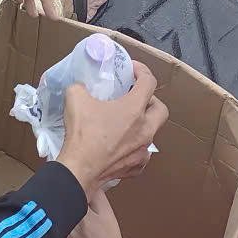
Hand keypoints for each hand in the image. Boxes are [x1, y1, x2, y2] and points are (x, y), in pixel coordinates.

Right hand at [58, 62, 167, 200]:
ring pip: (152, 132)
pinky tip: (122, 144)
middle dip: (150, 99)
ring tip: (125, 121)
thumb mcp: (76, 96)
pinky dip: (136, 145)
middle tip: (133, 96)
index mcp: (134, 109)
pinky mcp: (136, 167)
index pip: (149, 82)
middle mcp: (145, 129)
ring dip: (143, 123)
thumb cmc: (82, 132)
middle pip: (161, 109)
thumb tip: (83, 87)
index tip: (131, 69)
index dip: (142, 71)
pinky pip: (143, 153)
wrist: (80, 169)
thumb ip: (83, 86)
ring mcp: (143, 150)